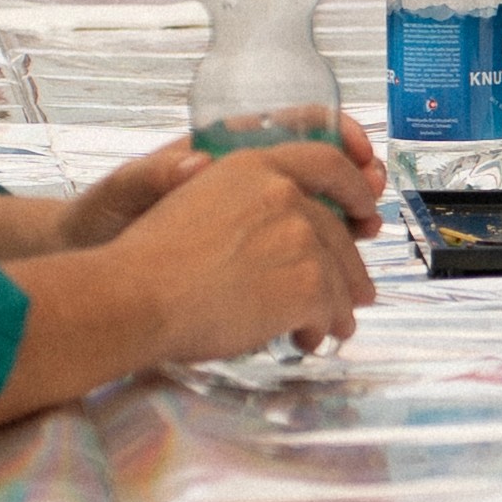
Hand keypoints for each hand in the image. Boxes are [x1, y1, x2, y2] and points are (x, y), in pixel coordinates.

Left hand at [65, 123, 384, 248]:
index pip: (290, 125)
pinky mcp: (250, 254)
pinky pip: (296, 250)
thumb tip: (193, 158)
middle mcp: (245, 179)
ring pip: (314, 211)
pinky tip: (334, 277)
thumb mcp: (122, 194)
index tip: (360, 152)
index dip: (334, 132)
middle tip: (373, 200)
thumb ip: (154, 177)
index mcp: (221, 150)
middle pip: (316, 170)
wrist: (93, 271)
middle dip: (354, 182)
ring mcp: (251, 217)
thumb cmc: (103, 221)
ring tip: (366, 234)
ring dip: (346, 221)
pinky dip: (322, 260)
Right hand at [109, 143, 378, 359]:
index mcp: (254, 165)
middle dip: (350, 266)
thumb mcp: (197, 202)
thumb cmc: (152, 261)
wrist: (137, 296)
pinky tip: (304, 339)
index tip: (365, 211)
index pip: (327, 162)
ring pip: (339, 275)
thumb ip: (245, 207)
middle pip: (337, 230)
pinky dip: (322, 327)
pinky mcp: (306, 284)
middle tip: (356, 291)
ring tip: (331, 326)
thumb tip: (282, 232)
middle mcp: (282, 194)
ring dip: (339, 305)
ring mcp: (299, 238)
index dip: (354, 187)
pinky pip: (330, 309)